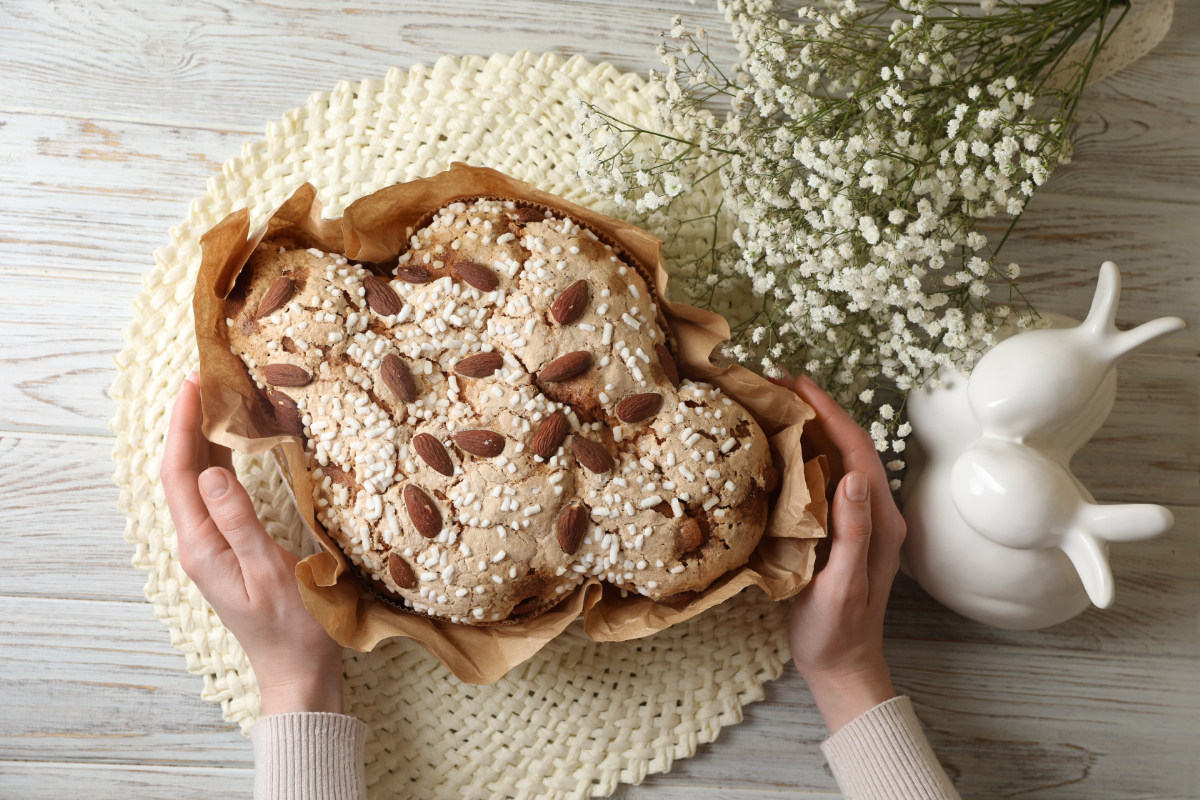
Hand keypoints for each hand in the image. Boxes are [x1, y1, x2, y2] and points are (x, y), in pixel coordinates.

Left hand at [161, 372, 343, 715]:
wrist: (299, 672)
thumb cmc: (294, 628)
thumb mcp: (270, 572)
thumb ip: (239, 522)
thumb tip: (213, 472)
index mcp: (202, 547)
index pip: (179, 475)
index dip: (182, 428)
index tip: (194, 386)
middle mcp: (200, 544)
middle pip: (183, 474)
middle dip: (189, 425)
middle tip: (207, 381)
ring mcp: (213, 548)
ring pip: (198, 483)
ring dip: (205, 441)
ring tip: (219, 401)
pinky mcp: (230, 550)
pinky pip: (217, 496)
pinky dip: (222, 463)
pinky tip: (236, 447)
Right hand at [776, 373, 906, 733]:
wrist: (843, 665)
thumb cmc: (839, 631)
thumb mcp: (843, 584)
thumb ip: (855, 531)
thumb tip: (852, 477)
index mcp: (881, 520)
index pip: (857, 450)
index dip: (829, 412)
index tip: (797, 384)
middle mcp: (876, 513)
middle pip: (850, 446)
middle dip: (818, 409)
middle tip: (777, 385)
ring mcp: (861, 520)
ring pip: (838, 458)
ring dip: (812, 427)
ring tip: (775, 405)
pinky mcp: (843, 529)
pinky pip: (826, 479)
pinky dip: (806, 454)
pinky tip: (781, 449)